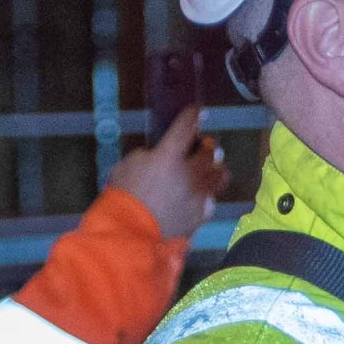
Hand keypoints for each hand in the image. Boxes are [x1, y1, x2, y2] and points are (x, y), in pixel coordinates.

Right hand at [113, 99, 224, 241]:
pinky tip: (198, 197)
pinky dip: (206, 195)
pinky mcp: (201, 214)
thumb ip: (149, 155)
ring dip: (214, 169)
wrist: (130, 233)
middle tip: (202, 147)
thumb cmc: (123, 196)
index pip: (185, 127)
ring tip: (207, 170)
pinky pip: (211, 199)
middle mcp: (190, 172)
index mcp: (168, 155)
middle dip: (207, 146)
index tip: (198, 111)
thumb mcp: (128, 164)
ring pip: (219, 175)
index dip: (193, 115)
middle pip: (210, 151)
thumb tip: (160, 156)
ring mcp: (198, 194)